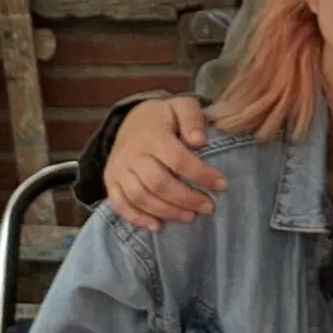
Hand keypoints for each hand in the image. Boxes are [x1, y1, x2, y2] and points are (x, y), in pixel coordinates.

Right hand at [107, 96, 225, 230]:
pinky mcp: (111, 181)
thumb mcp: (181, 106)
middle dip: (186, 199)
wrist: (131, 120)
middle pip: (159, 183)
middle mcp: (132, 154)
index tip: (222, 184)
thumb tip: (199, 142)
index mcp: (152, 135)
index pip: (178, 159)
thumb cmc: (164, 117)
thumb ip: (192, 118)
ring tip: (189, 216)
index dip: (201, 175)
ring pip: (141, 197)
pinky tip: (157, 226)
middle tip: (208, 207)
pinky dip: (137, 218)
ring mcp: (118, 169)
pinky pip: (120, 204)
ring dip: (167, 211)